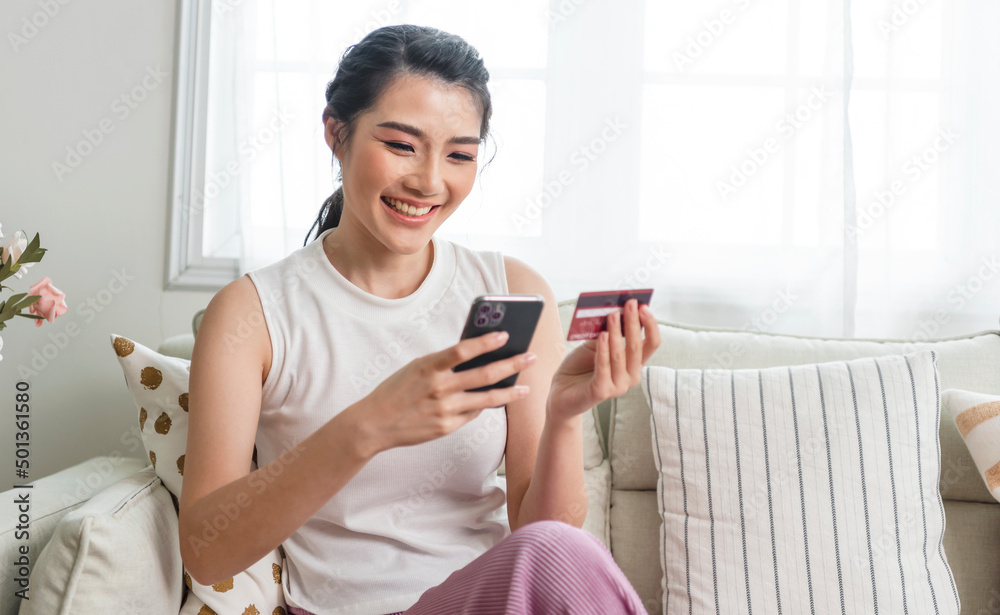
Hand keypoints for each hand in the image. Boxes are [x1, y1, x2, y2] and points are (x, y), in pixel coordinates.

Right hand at [350, 331, 535, 455]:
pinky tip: (495, 400)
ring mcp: (444, 409)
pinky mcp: (447, 427)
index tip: (505, 334)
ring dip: (509, 392)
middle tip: (531, 357)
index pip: (463, 350)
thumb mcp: (417, 368)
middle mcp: (439, 388)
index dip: (486, 341)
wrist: (374, 424)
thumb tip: (478, 356)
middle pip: (484, 374)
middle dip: (512, 364)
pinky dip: (484, 405)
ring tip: (525, 388)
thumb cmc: (398, 390)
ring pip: (486, 399)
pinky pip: (472, 414)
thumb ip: (444, 363)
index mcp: (429, 367)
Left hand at [547, 300, 660, 421]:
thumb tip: (616, 310)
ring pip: (620, 355)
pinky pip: (604, 366)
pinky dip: (603, 349)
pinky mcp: (602, 391)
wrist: (562, 390)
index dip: (650, 324)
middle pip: (637, 346)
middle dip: (634, 322)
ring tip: (612, 315)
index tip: (643, 306)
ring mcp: (618, 386)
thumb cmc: (581, 367)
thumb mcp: (595, 345)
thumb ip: (607, 332)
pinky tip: (602, 335)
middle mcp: (631, 376)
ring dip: (617, 332)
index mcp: (634, 363)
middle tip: (630, 304)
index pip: (651, 343)